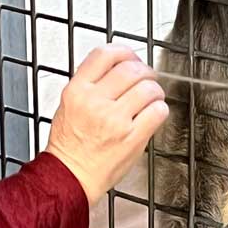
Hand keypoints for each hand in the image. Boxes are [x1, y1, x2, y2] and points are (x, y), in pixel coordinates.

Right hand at [45, 44, 168, 206]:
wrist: (70, 175)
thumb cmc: (69, 143)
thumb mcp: (68, 103)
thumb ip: (90, 83)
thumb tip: (118, 66)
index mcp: (77, 90)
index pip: (105, 55)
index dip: (124, 52)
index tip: (131, 58)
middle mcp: (95, 102)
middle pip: (131, 69)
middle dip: (145, 71)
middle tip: (147, 78)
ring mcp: (115, 120)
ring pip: (149, 88)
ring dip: (155, 91)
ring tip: (152, 97)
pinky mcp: (132, 138)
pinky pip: (158, 111)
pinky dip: (160, 109)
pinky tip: (153, 113)